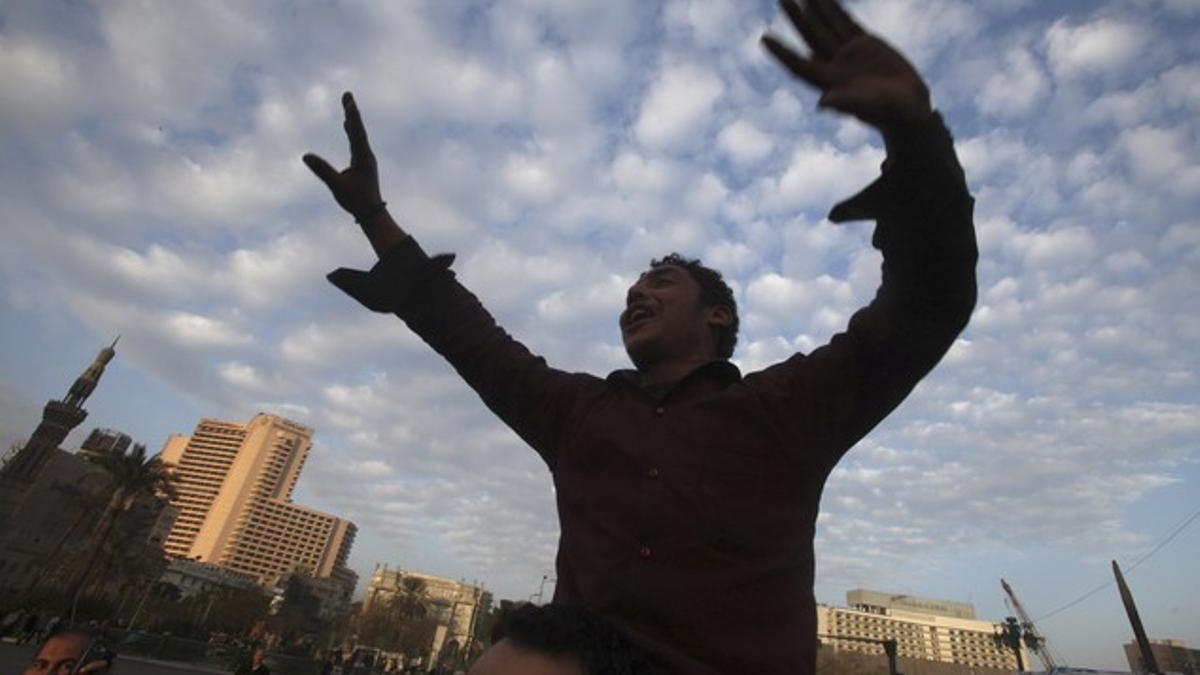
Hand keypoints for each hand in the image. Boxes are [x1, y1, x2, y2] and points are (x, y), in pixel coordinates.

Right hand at [303, 92, 384, 220]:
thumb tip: (305, 156)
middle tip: (348, 94)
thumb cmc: (356, 201)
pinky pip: (356, 142)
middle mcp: (366, 155)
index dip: (352, 116)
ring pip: (358, 134)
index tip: (349, 101)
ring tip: (348, 104)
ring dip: (352, 119)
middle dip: (352, 111)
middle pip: (358, 129)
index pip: (357, 133)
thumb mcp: (337, 186)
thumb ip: (322, 171)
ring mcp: (365, 158)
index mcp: (363, 158)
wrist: (371, 213)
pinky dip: (352, 131)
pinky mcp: (362, 162)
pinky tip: (348, 126)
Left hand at [762, 0, 931, 141]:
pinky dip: (836, 10)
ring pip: (827, 26)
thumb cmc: (890, 113)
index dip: (782, 52)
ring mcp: (850, 53)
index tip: (764, 39)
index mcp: (830, 81)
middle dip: (796, 19)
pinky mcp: (866, 44)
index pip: (799, 65)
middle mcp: (835, 65)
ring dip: (814, 9)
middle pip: (810, 38)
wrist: (910, 108)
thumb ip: (847, 103)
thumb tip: (822, 103)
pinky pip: (847, 22)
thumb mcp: (869, 107)